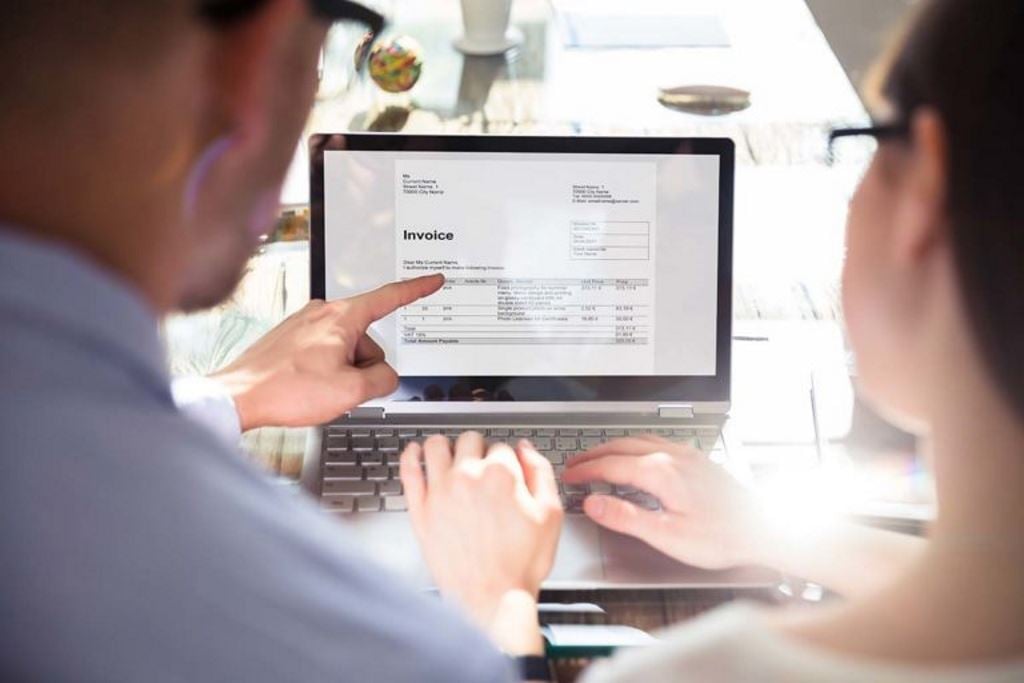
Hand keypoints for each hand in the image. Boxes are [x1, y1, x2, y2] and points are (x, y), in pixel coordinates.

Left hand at [211, 274, 443, 430]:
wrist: (239, 397)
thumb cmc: (286, 389)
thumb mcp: (351, 391)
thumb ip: (383, 380)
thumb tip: (386, 377)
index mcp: (341, 317)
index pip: (390, 297)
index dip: (417, 289)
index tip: (432, 280)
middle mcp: (322, 313)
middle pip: (368, 339)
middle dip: (366, 365)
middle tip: (343, 388)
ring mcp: (304, 324)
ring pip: (346, 349)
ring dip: (344, 371)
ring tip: (319, 390)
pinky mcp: (291, 338)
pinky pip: (324, 353)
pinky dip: (324, 371)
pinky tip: (307, 387)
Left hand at [400, 434, 562, 653]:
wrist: (492, 599)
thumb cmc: (520, 564)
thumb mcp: (550, 515)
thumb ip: (540, 473)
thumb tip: (526, 449)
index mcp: (501, 475)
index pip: (501, 446)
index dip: (506, 459)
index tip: (506, 471)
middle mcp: (468, 477)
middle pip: (469, 440)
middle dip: (478, 449)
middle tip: (482, 466)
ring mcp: (440, 492)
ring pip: (436, 445)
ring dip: (446, 446)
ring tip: (450, 456)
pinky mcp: (420, 510)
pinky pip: (408, 470)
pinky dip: (411, 455)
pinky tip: (415, 453)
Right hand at [563, 436, 766, 568]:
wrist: (764, 527)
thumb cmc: (722, 536)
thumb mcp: (667, 535)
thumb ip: (626, 517)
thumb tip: (594, 504)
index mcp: (660, 472)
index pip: (610, 465)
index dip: (585, 472)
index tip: (568, 478)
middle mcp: (671, 456)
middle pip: (621, 446)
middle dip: (594, 455)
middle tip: (574, 465)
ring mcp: (686, 454)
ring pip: (639, 440)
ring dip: (613, 447)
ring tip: (598, 458)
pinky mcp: (697, 459)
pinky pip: (655, 443)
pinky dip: (634, 446)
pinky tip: (636, 456)